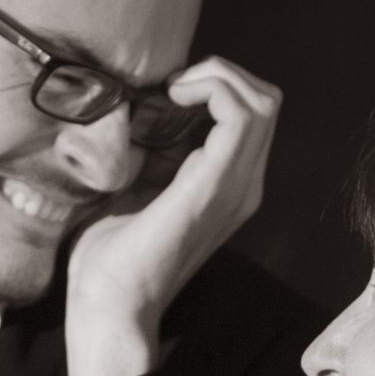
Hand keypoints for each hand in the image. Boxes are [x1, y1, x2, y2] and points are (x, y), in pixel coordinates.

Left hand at [60, 57, 281, 375]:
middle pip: (266, 100)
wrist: (108, 302)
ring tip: (175, 89)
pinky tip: (173, 96)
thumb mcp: (134, 188)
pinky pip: (241, 115)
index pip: (252, 114)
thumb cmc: (111, 255)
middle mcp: (243, 186)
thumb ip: (152, 153)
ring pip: (263, 101)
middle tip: (172, 86)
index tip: (166, 92)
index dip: (216, 84)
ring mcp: (236, 187)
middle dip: (221, 73)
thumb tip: (139, 109)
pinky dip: (212, 88)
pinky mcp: (215, 186)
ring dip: (218, 76)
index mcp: (227, 187)